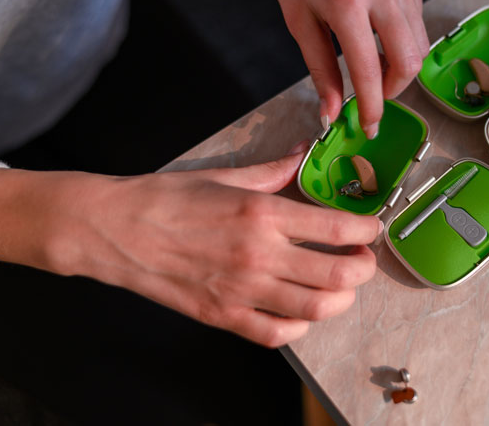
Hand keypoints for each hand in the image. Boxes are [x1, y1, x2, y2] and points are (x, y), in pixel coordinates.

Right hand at [0, 146, 380, 347]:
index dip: (367, 230)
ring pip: (316, 309)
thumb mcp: (226, 176)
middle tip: (364, 259)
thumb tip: (303, 154)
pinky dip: (300, 326)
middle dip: (364, 268)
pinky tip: (300, 310)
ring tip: (340, 285)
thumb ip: (274, 169)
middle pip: (338, 275)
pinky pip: (277, 333)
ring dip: (341, 299)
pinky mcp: (223, 316)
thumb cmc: (167, 199)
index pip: (337, 229)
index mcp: (262, 214)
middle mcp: (259, 255)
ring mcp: (242, 291)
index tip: (372, 228)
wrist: (116, 230)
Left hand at [247, 0, 428, 137]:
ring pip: (419, 41)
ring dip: (399, 64)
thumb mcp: (299, 22)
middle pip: (410, 61)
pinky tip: (377, 32)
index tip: (369, 127)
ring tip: (372, 64)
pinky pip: (417, 16)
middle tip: (373, 97)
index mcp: (346, 1)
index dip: (372, 108)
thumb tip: (332, 114)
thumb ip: (320, 71)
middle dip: (394, 90)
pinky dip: (402, 36)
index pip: (370, 71)